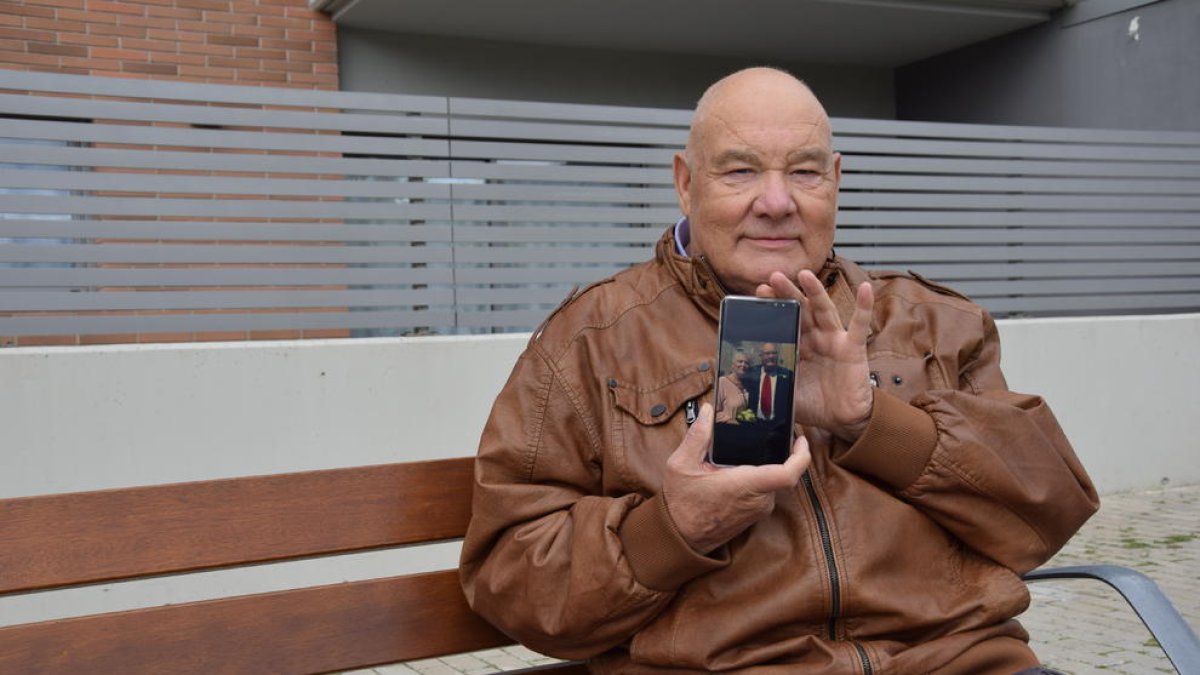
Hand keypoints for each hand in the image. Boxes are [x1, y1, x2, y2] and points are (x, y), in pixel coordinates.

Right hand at [661, 404, 809, 553]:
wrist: (680, 538)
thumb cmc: (681, 504)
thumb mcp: (682, 464)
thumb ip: (697, 436)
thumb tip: (707, 411)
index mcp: (746, 485)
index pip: (788, 474)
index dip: (801, 456)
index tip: (801, 440)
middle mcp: (758, 500)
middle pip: (782, 472)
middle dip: (778, 454)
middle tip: (769, 434)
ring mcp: (758, 510)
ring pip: (773, 482)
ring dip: (765, 467)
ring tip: (749, 450)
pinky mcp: (755, 516)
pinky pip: (766, 492)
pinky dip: (759, 479)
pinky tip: (741, 468)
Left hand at [756, 270, 874, 442]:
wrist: (842, 420)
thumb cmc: (814, 404)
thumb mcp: (783, 394)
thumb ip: (764, 386)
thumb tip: (736, 387)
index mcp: (796, 346)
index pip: (782, 322)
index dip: (772, 307)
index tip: (758, 293)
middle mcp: (814, 338)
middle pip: (799, 309)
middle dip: (786, 293)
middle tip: (773, 277)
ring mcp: (834, 340)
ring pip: (823, 310)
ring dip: (815, 291)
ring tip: (804, 274)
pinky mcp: (853, 348)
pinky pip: (860, 325)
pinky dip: (864, 306)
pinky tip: (866, 288)